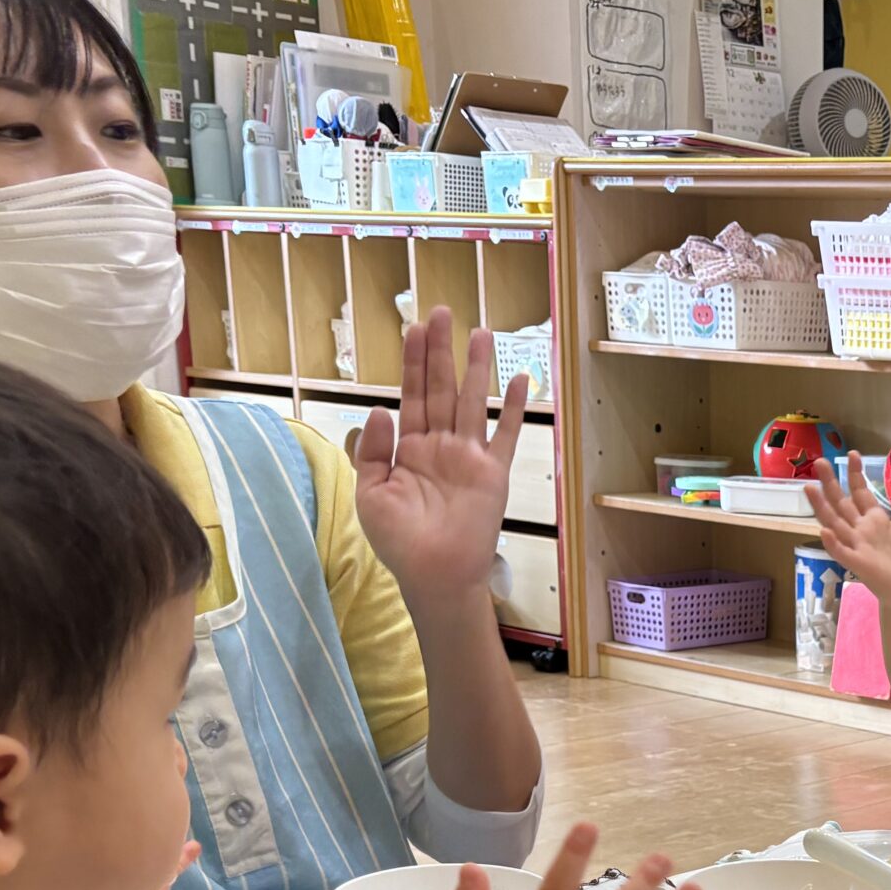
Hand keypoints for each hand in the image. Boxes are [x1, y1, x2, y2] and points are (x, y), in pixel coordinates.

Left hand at [353, 307, 527, 616]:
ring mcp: (469, 458)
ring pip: (471, 401)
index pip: (410, 395)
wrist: (434, 576)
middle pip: (440, 387)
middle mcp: (440, 446)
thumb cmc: (399, 542)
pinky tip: (519, 381)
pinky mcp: (493, 474)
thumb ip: (374, 451)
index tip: (413, 329)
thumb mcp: (371, 494)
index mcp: (409, 449)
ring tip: (479, 333)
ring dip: (476, 367)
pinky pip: (506, 435)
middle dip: (440, 350)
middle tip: (441, 313)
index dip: (411, 362)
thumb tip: (381, 409)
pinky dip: (513, 409)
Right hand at [805, 458, 890, 610]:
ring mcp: (855, 545)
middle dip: (830, 483)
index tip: (851, 453)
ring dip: (821, 507)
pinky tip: (825, 530)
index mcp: (873, 519)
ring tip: (809, 488)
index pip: (860, 492)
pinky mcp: (857, 563)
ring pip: (834, 523)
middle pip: (840, 503)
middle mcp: (859, 529)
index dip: (855, 474)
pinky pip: (841, 552)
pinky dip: (832, 542)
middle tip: (819, 461)